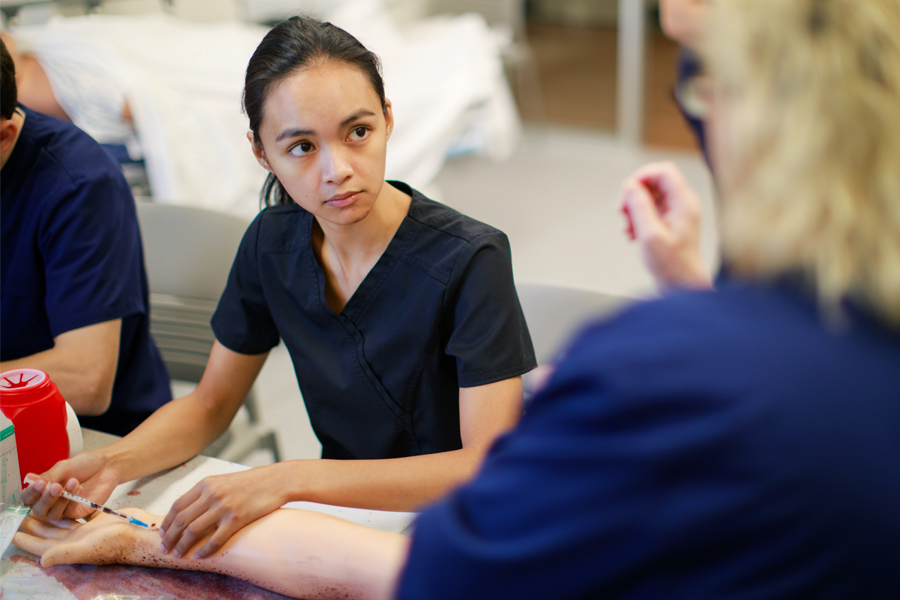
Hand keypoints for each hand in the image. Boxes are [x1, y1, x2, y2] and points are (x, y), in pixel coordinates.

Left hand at [13, 510, 147, 566]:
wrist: (143, 533)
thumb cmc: (117, 542)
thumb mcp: (89, 547)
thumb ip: (64, 553)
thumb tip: (42, 560)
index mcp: (69, 548)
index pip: (41, 546)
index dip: (26, 540)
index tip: (13, 534)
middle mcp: (75, 540)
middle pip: (48, 532)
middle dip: (34, 523)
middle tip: (21, 513)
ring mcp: (86, 530)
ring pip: (62, 520)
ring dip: (52, 509)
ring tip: (40, 501)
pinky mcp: (98, 519)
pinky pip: (80, 510)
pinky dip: (72, 503)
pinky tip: (66, 495)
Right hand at [22, 451, 120, 521]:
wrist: (107, 465)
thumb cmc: (85, 464)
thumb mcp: (64, 467)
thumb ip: (48, 476)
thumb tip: (30, 479)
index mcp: (44, 490)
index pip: (29, 498)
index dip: (30, 494)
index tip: (39, 484)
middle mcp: (52, 502)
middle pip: (38, 511)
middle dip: (46, 499)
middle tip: (55, 486)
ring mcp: (64, 509)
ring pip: (53, 514)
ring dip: (61, 499)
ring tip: (73, 482)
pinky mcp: (78, 513)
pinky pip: (69, 513)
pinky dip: (73, 501)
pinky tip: (80, 488)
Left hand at [159, 463, 287, 558]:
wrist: (276, 480)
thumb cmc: (251, 482)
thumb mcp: (223, 481)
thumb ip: (206, 493)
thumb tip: (189, 510)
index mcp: (206, 484)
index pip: (178, 506)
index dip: (167, 522)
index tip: (162, 534)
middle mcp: (212, 494)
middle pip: (182, 520)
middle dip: (170, 537)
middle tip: (165, 549)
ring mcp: (224, 506)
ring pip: (194, 531)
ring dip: (183, 546)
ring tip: (179, 554)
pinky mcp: (237, 518)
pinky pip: (215, 539)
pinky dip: (205, 550)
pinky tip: (200, 556)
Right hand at [620, 162, 711, 289]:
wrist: (681, 285)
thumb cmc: (671, 265)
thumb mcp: (650, 235)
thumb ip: (639, 206)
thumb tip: (629, 185)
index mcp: (684, 203)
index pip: (664, 171)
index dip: (642, 176)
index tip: (627, 191)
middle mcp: (683, 204)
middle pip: (654, 182)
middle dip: (634, 195)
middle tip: (623, 213)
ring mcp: (677, 212)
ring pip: (650, 196)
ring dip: (633, 208)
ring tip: (628, 228)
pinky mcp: (670, 221)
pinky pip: (650, 209)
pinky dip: (637, 217)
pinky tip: (633, 233)